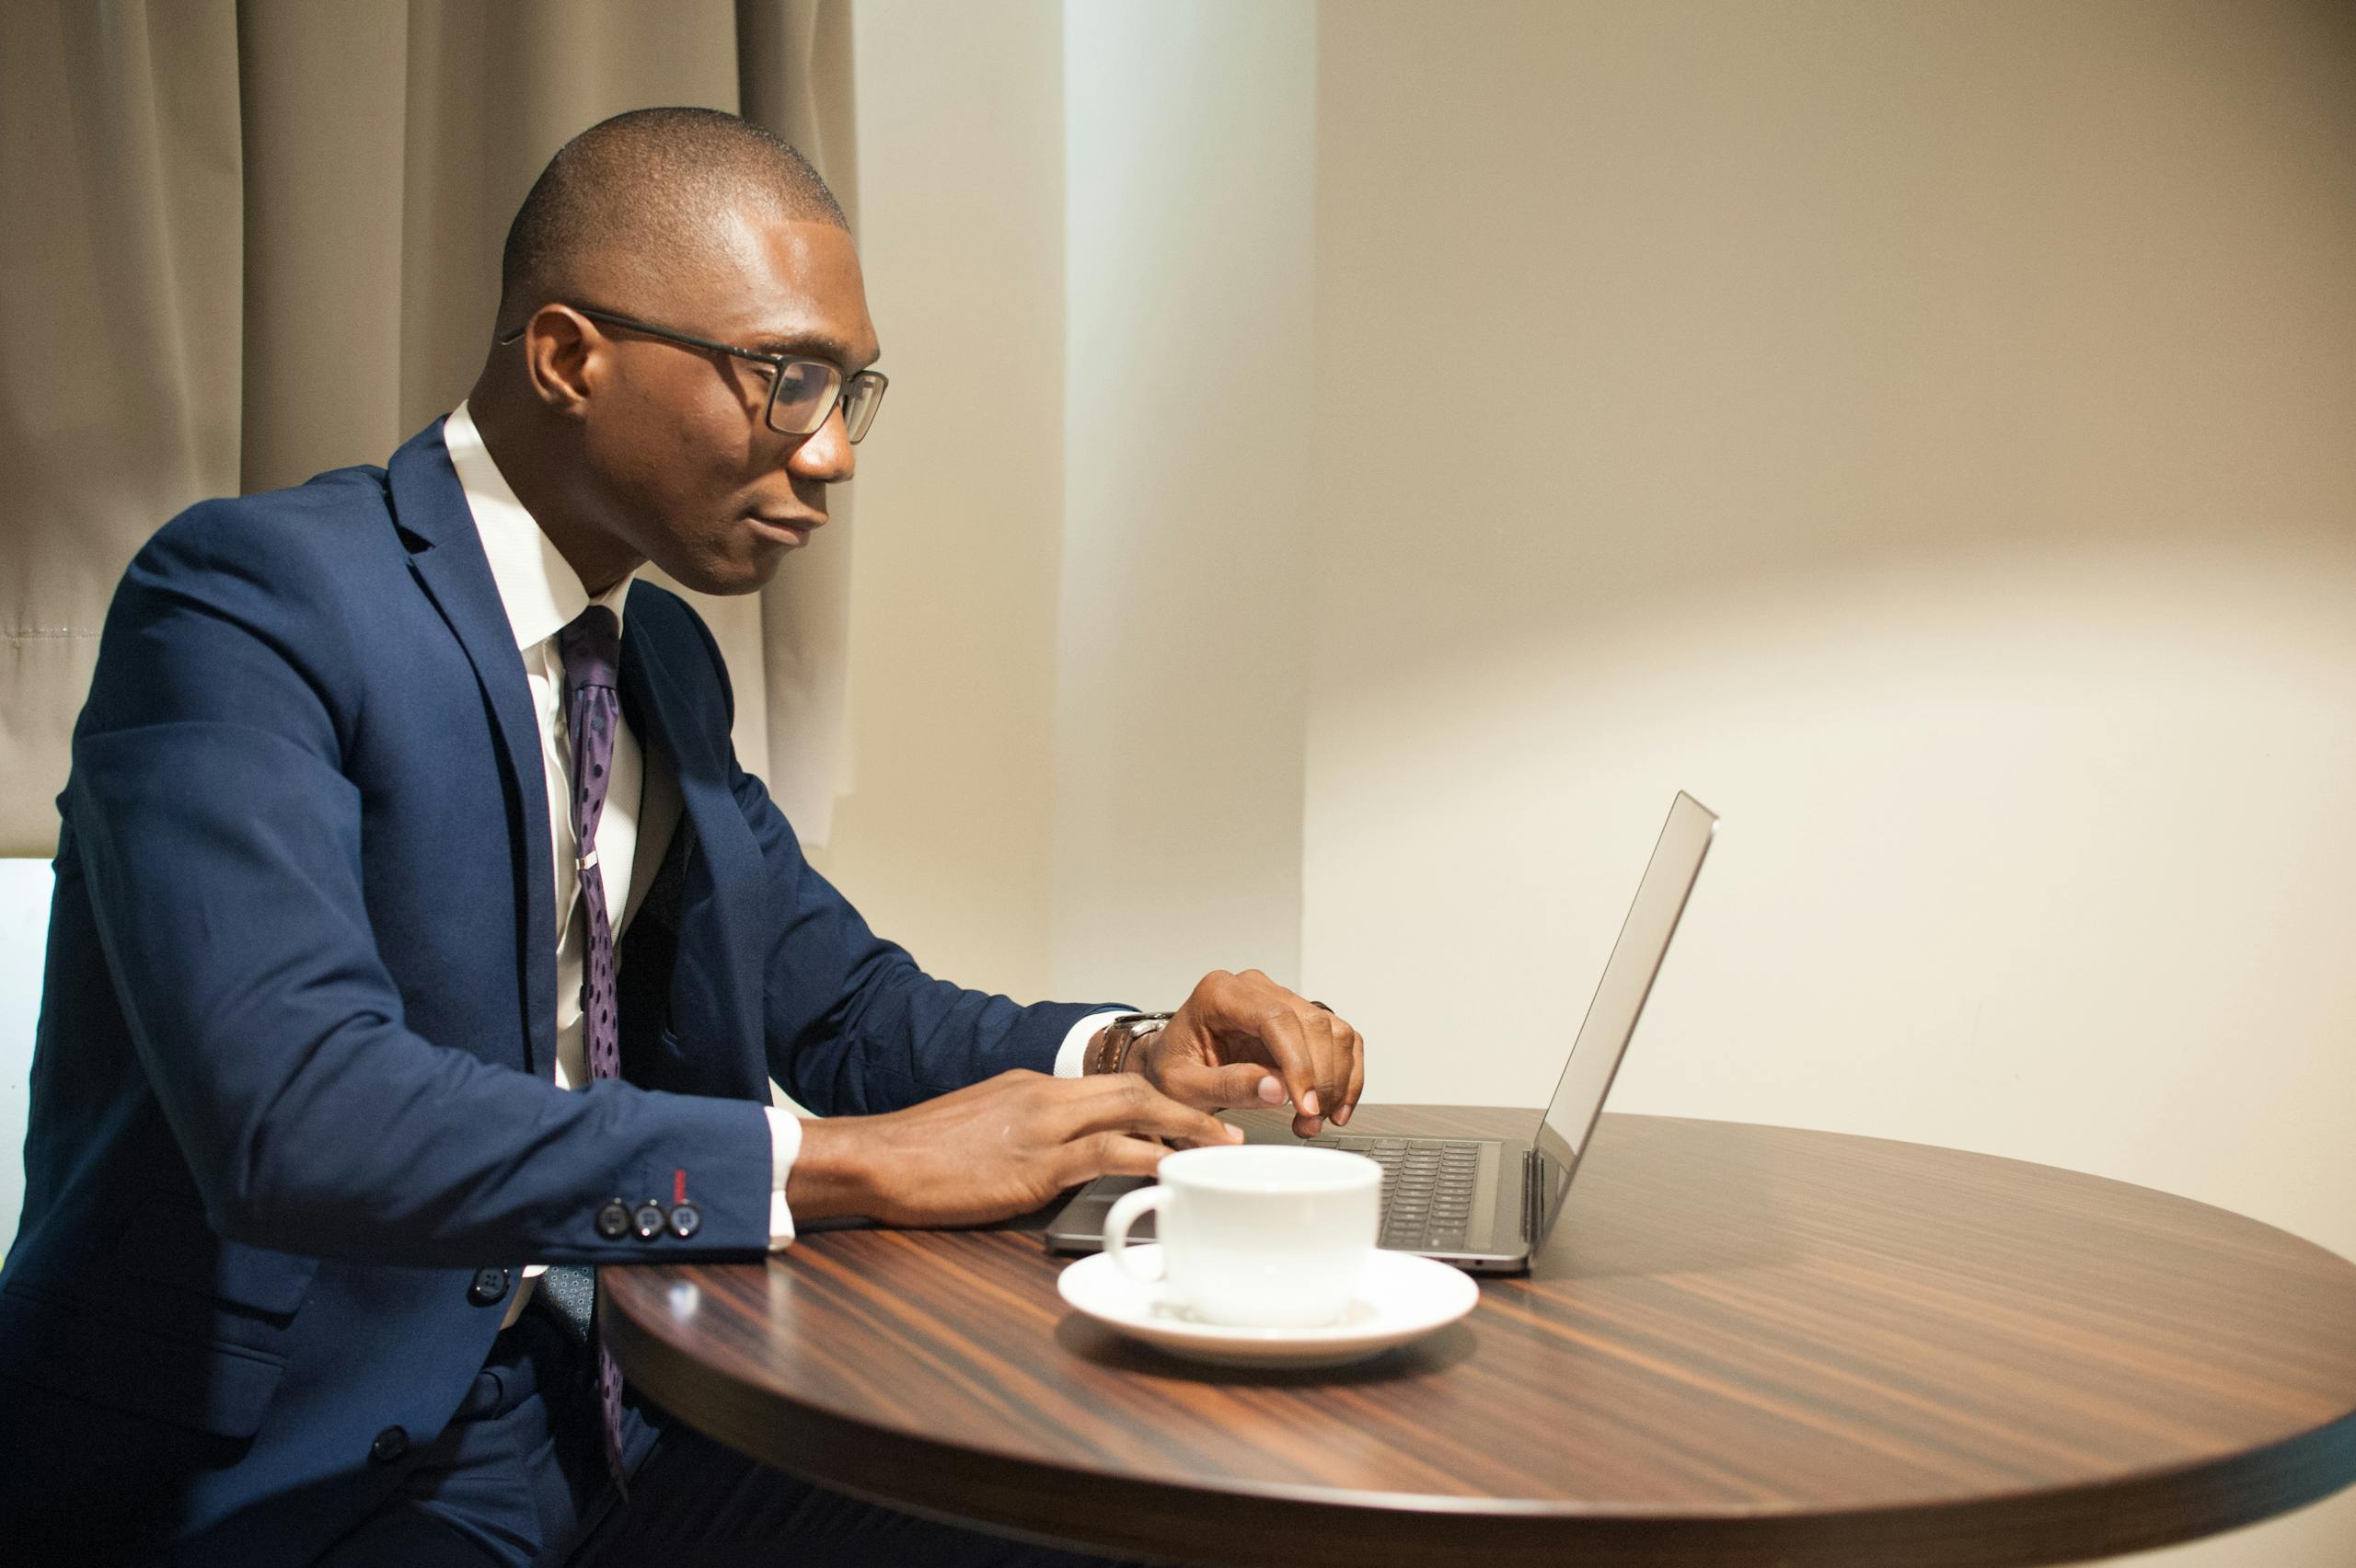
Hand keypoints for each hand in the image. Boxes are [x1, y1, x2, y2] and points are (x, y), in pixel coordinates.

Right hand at [786, 1069, 1240, 1228]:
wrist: (875, 1158)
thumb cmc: (922, 1155)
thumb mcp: (985, 1130)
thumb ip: (1031, 1139)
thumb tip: (1069, 1163)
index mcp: (1036, 1088)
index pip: (1117, 1085)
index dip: (1168, 1098)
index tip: (1204, 1114)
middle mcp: (1046, 1097)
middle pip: (1139, 1088)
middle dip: (1197, 1101)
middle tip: (1241, 1118)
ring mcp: (1041, 1128)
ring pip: (1133, 1112)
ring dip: (1188, 1128)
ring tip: (1226, 1147)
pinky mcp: (1033, 1165)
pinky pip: (1104, 1154)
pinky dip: (1147, 1159)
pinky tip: (1174, 1173)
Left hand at [1130, 970, 1365, 1138]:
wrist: (1169, 1066)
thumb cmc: (1170, 1071)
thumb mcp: (1183, 1087)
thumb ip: (1226, 1086)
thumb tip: (1276, 1089)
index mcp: (1220, 994)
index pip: (1274, 1018)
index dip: (1298, 1063)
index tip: (1305, 1104)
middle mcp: (1254, 988)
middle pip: (1311, 1023)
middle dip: (1320, 1079)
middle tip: (1309, 1122)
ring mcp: (1280, 999)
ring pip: (1333, 1030)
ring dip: (1336, 1081)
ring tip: (1315, 1120)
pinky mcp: (1299, 1019)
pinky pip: (1339, 1039)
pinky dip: (1346, 1075)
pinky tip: (1336, 1106)